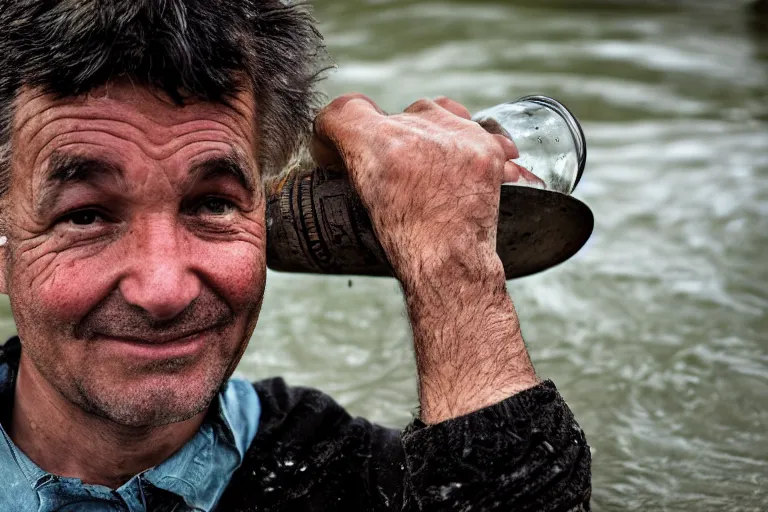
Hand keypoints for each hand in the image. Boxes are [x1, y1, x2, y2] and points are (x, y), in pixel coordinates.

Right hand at [312, 94, 538, 422]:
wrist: (451, 266)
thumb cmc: (405, 244)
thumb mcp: (362, 202)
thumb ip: (351, 163)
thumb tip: (336, 147)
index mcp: (379, 147)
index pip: (345, 109)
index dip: (336, 128)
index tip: (338, 145)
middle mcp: (419, 133)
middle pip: (392, 115)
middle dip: (387, 138)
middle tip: (391, 170)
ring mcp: (457, 138)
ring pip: (431, 112)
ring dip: (426, 132)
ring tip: (426, 166)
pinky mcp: (486, 148)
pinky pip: (471, 126)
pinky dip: (463, 143)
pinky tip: (459, 164)